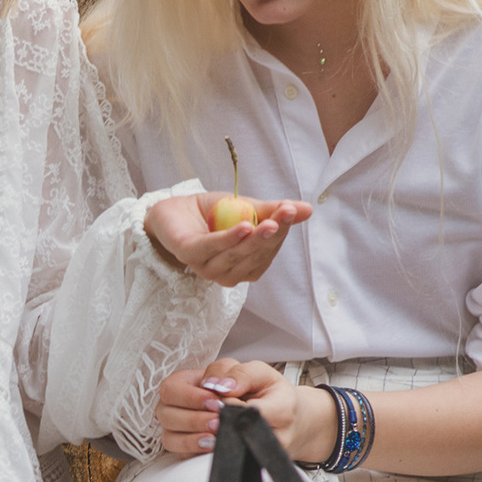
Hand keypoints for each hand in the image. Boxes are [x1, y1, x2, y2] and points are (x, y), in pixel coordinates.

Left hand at [144, 191, 313, 287]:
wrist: (172, 211)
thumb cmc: (211, 214)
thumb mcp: (246, 208)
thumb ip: (274, 211)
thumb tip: (308, 210)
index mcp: (245, 266)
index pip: (268, 252)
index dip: (282, 232)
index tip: (293, 211)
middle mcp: (228, 273)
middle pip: (255, 255)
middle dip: (272, 235)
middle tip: (286, 214)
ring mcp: (208, 268)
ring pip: (236, 256)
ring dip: (253, 239)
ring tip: (268, 221)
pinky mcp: (189, 255)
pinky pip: (213, 249)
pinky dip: (229, 238)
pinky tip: (244, 226)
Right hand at [156, 357, 305, 458]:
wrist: (283, 421)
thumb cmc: (270, 395)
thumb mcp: (264, 376)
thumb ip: (245, 376)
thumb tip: (224, 390)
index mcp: (199, 380)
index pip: (173, 385)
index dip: (190, 395)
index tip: (215, 402)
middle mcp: (185, 402)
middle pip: (165, 409)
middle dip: (191, 416)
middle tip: (217, 421)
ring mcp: (185, 425)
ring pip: (168, 431)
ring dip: (191, 433)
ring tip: (216, 435)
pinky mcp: (190, 446)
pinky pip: (178, 450)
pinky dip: (193, 448)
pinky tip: (212, 446)